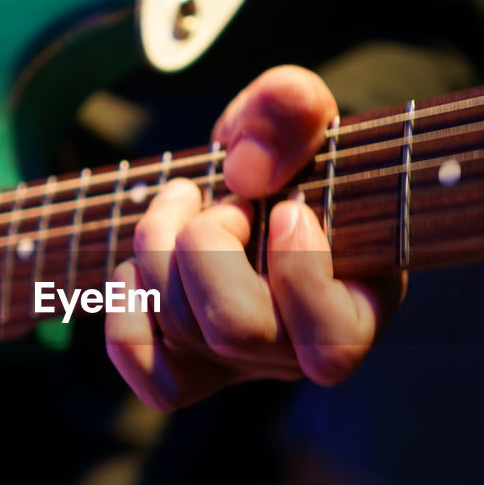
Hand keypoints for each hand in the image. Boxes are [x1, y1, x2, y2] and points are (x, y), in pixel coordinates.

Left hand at [105, 66, 405, 410]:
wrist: (260, 182)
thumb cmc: (292, 155)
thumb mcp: (298, 114)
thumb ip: (291, 110)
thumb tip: (245, 171)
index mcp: (356, 308)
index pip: (329, 343)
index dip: (299, 272)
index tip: (288, 209)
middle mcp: (299, 352)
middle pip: (234, 328)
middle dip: (206, 242)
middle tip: (222, 199)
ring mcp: (242, 366)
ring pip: (181, 330)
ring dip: (159, 246)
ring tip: (181, 199)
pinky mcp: (192, 369)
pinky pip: (149, 375)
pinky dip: (127, 312)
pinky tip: (141, 266)